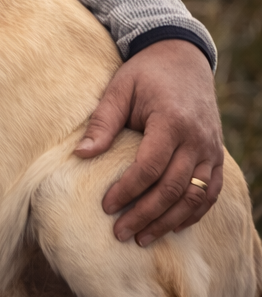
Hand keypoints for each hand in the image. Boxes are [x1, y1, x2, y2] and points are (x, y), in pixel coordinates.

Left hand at [75, 39, 223, 245]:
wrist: (184, 57)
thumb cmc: (146, 73)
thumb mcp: (120, 88)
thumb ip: (103, 122)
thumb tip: (81, 155)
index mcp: (171, 121)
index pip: (149, 167)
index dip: (128, 190)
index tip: (106, 206)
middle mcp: (196, 139)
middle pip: (173, 188)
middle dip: (146, 215)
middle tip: (121, 233)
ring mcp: (211, 149)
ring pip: (195, 197)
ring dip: (169, 222)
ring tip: (143, 239)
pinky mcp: (217, 156)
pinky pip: (210, 193)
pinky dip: (193, 213)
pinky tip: (172, 226)